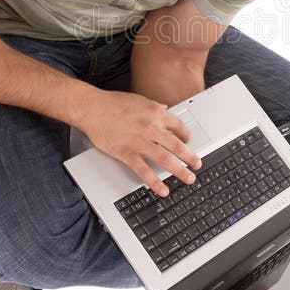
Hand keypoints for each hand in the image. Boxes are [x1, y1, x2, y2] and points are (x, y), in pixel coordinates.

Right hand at [81, 90, 201, 196]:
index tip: (189, 142)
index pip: (179, 126)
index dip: (186, 135)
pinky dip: (155, 182)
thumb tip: (165, 108)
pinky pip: (144, 171)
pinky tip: (163, 190)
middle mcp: (151, 127)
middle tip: (197, 165)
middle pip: (177, 146)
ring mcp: (140, 142)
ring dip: (180, 171)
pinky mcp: (127, 153)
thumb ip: (154, 106)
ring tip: (188, 179)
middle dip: (190, 157)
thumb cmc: (112, 103)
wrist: (92, 108)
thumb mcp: (139, 99)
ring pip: (165, 160)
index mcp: (156, 113)